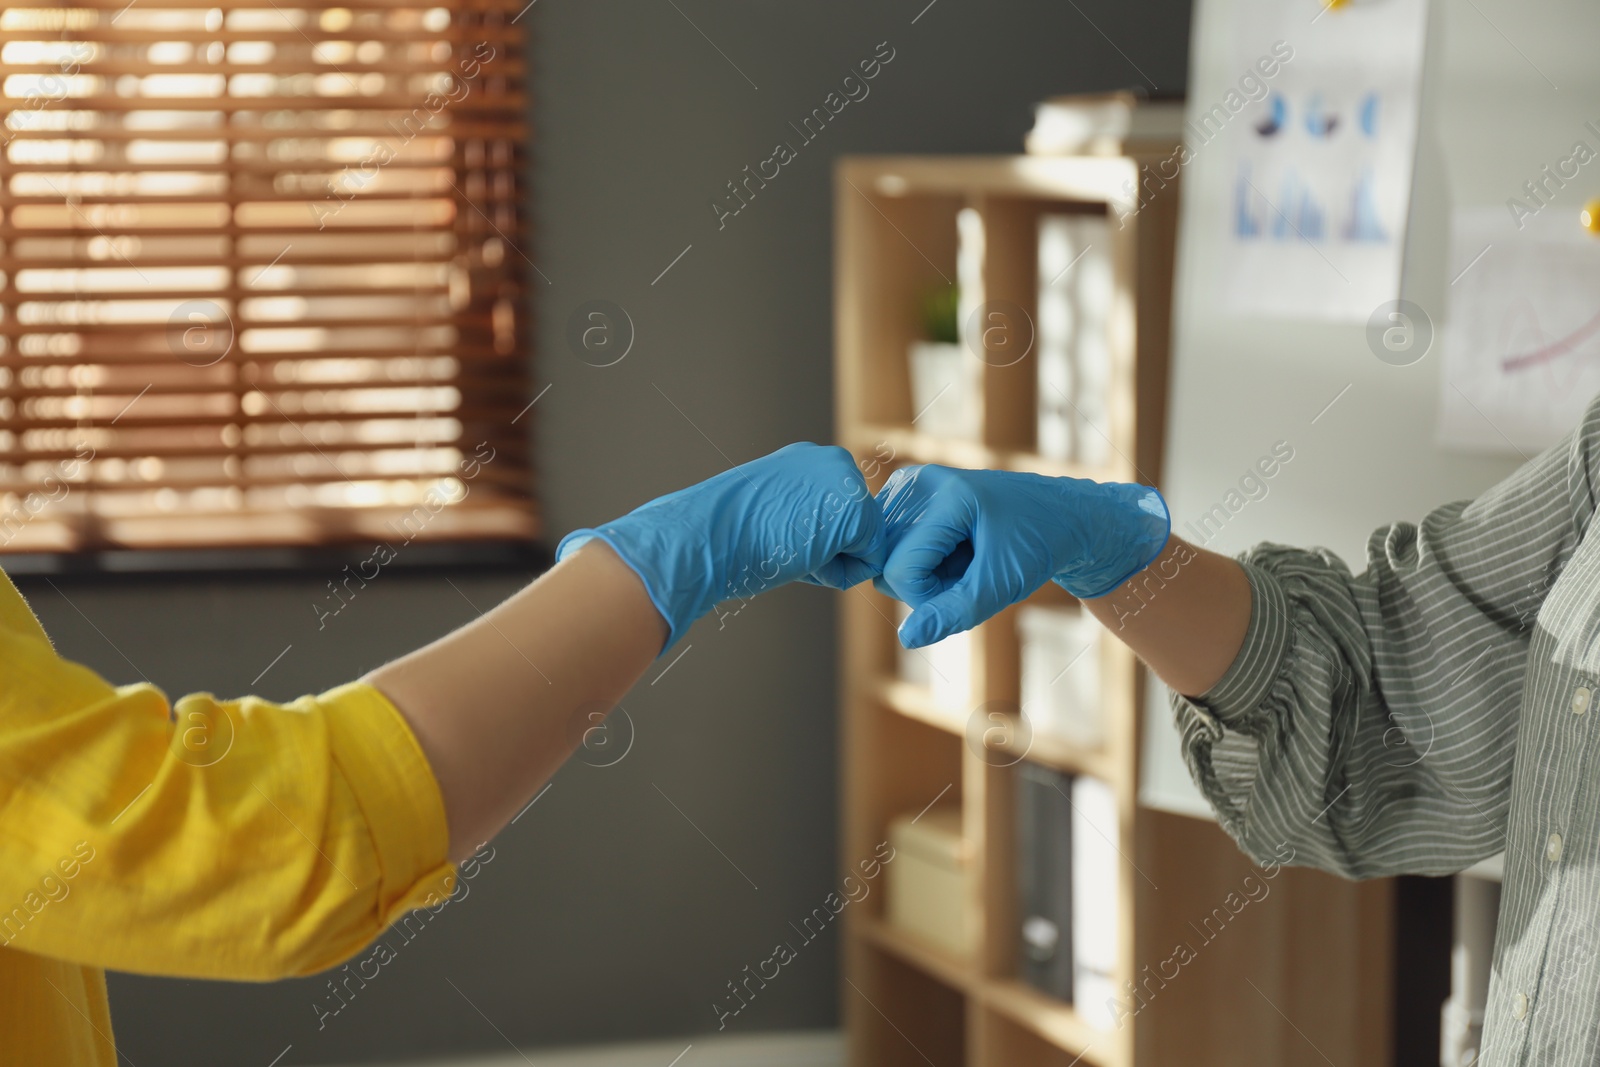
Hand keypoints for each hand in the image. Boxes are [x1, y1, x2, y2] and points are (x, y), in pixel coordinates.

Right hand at [556, 443, 885, 649]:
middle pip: (856, 528)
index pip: (838, 514)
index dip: (812, 539)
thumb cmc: (726, 533)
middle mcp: (835, 460)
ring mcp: (850, 484)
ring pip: (864, 546)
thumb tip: (825, 536)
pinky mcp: (859, 514)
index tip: (777, 533)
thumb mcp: (772, 509)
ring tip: (789, 548)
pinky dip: (836, 574)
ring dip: (831, 561)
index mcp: (812, 458)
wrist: (706, 535)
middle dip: (828, 549)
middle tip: (783, 543)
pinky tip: (801, 558)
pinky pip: (867, 564)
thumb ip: (804, 510)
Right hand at [874, 464, 1168, 648]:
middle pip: (885, 560)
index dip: (927, 597)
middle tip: (970, 573)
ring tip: (965, 559)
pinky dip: (920, 558)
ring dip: (922, 572)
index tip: (969, 589)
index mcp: (946, 495)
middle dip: (923, 583)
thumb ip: (952, 613)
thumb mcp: (1002, 584)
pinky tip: (954, 550)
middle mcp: (920, 481)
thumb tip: (906, 638)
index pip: (899, 568)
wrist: (1061, 515)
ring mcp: (912, 483)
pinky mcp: (911, 492)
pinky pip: (892, 543)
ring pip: (884, 554)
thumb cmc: (1039, 545)